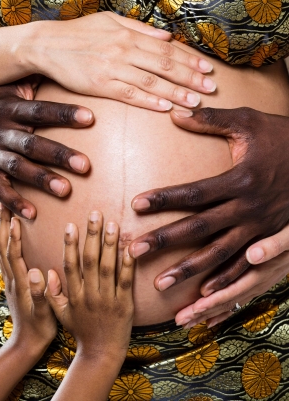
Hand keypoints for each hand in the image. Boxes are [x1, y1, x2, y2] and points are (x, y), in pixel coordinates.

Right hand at [0, 79, 92, 218]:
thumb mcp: (10, 88)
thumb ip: (33, 81)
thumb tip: (69, 64)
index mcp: (10, 107)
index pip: (40, 110)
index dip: (64, 114)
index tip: (91, 118)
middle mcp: (0, 130)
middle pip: (32, 143)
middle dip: (59, 154)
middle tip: (86, 165)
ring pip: (18, 167)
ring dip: (42, 179)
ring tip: (66, 190)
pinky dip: (13, 202)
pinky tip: (32, 214)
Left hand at [0, 204, 56, 349]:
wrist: (27, 343)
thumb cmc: (40, 328)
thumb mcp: (44, 313)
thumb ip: (41, 293)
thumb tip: (38, 272)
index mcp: (22, 283)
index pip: (14, 255)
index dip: (13, 236)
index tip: (15, 217)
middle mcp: (14, 279)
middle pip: (3, 248)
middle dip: (2, 226)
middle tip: (3, 204)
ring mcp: (12, 280)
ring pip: (2, 250)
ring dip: (0, 230)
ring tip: (2, 212)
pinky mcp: (14, 282)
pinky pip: (6, 256)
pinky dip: (5, 241)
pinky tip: (8, 233)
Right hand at [32, 12, 215, 111]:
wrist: (47, 45)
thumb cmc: (80, 33)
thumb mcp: (110, 21)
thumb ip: (139, 29)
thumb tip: (166, 37)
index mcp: (129, 35)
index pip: (166, 49)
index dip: (189, 60)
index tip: (207, 69)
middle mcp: (124, 51)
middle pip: (164, 66)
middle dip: (190, 78)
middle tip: (210, 88)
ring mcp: (113, 69)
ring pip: (151, 82)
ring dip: (175, 93)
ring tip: (195, 102)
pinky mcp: (101, 85)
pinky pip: (130, 95)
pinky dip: (149, 101)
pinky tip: (165, 108)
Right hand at [45, 211, 134, 360]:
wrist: (101, 353)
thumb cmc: (81, 330)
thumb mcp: (61, 314)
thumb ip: (53, 293)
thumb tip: (47, 271)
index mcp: (74, 295)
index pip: (70, 265)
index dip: (70, 245)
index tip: (71, 225)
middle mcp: (89, 295)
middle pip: (90, 261)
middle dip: (92, 236)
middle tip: (95, 214)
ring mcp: (107, 299)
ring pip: (108, 268)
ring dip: (110, 245)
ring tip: (113, 224)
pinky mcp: (124, 305)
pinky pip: (126, 281)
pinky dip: (128, 265)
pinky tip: (131, 248)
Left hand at [129, 107, 288, 294]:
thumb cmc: (283, 137)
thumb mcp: (249, 122)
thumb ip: (211, 119)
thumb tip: (175, 113)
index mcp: (240, 180)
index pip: (194, 193)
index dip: (164, 199)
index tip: (136, 205)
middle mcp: (248, 208)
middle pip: (199, 228)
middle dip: (165, 240)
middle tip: (134, 252)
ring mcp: (260, 227)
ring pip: (219, 254)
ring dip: (189, 270)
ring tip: (160, 284)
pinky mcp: (271, 238)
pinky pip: (247, 265)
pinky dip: (226, 280)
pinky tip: (205, 293)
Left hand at [175, 223, 288, 327]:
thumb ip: (274, 245)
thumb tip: (253, 254)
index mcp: (263, 272)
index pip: (234, 290)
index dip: (214, 301)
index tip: (194, 307)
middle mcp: (258, 281)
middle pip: (227, 300)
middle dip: (203, 311)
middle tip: (180, 320)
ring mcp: (257, 282)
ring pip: (230, 301)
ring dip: (207, 312)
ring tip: (186, 321)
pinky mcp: (256, 278)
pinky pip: (237, 298)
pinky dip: (223, 309)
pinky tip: (209, 319)